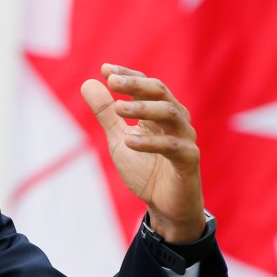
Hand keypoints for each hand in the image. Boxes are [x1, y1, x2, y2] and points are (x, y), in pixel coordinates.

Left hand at [80, 63, 205, 242]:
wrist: (165, 206)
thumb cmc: (145, 170)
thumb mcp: (119, 139)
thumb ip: (105, 113)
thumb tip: (88, 82)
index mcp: (160, 112)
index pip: (146, 85)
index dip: (129, 74)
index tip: (106, 69)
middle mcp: (176, 120)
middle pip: (161, 92)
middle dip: (136, 84)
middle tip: (113, 82)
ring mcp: (185, 139)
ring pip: (170, 114)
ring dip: (143, 108)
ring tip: (118, 108)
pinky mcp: (189, 160)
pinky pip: (172, 146)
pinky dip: (150, 142)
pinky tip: (130, 141)